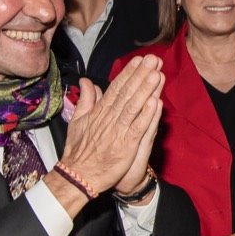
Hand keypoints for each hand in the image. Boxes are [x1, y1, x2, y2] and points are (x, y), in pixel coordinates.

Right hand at [56, 56, 165, 198]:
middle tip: (152, 59)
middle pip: (127, 93)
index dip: (128, 73)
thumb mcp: (77, 121)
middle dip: (140, 75)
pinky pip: (138, 127)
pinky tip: (156, 102)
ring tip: (156, 74)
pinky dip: (147, 115)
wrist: (78, 176)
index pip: (116, 88)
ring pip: (134, 106)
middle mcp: (109, 118)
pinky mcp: (126, 146)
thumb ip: (86, 100)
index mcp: (99, 112)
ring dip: (145, 90)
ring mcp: (118, 131)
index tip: (138, 60)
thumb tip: (87, 81)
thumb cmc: (78, 150)